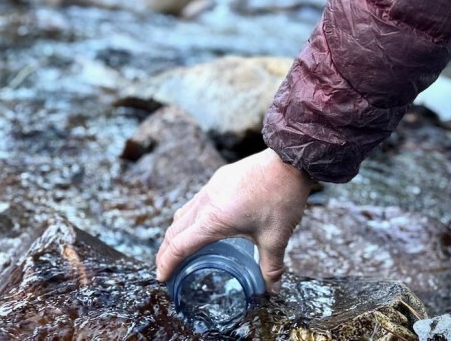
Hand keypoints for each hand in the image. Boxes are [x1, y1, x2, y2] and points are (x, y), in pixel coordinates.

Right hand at [155, 148, 313, 292]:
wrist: (288, 160)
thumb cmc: (281, 198)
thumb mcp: (276, 238)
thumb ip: (271, 267)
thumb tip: (272, 290)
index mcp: (213, 219)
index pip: (179, 245)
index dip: (167, 264)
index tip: (162, 279)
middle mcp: (205, 203)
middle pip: (174, 230)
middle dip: (165, 252)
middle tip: (165, 269)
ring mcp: (210, 189)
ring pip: (182, 214)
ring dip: (175, 233)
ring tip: (177, 248)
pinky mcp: (218, 180)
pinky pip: (195, 202)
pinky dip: (188, 219)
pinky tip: (201, 224)